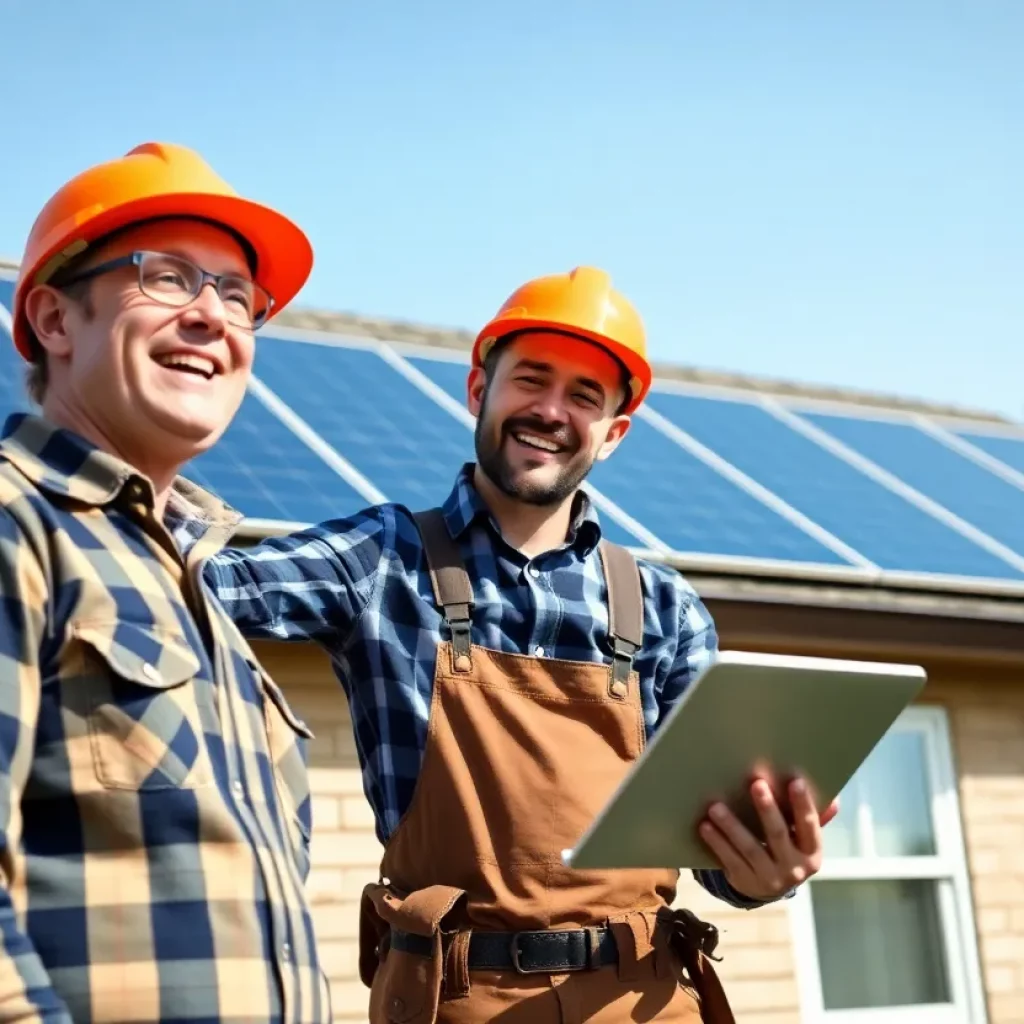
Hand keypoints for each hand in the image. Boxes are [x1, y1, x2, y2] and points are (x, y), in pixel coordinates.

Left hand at [699, 777, 837, 901]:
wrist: (769, 887)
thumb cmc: (788, 849)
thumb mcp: (803, 839)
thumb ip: (814, 819)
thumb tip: (834, 801)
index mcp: (812, 852)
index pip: (810, 826)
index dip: (803, 805)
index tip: (795, 781)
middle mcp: (794, 868)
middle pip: (778, 835)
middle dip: (767, 809)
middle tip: (755, 783)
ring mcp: (769, 878)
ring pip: (750, 849)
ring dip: (732, 826)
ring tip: (716, 806)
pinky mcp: (746, 883)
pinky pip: (730, 860)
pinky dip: (717, 843)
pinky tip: (705, 826)